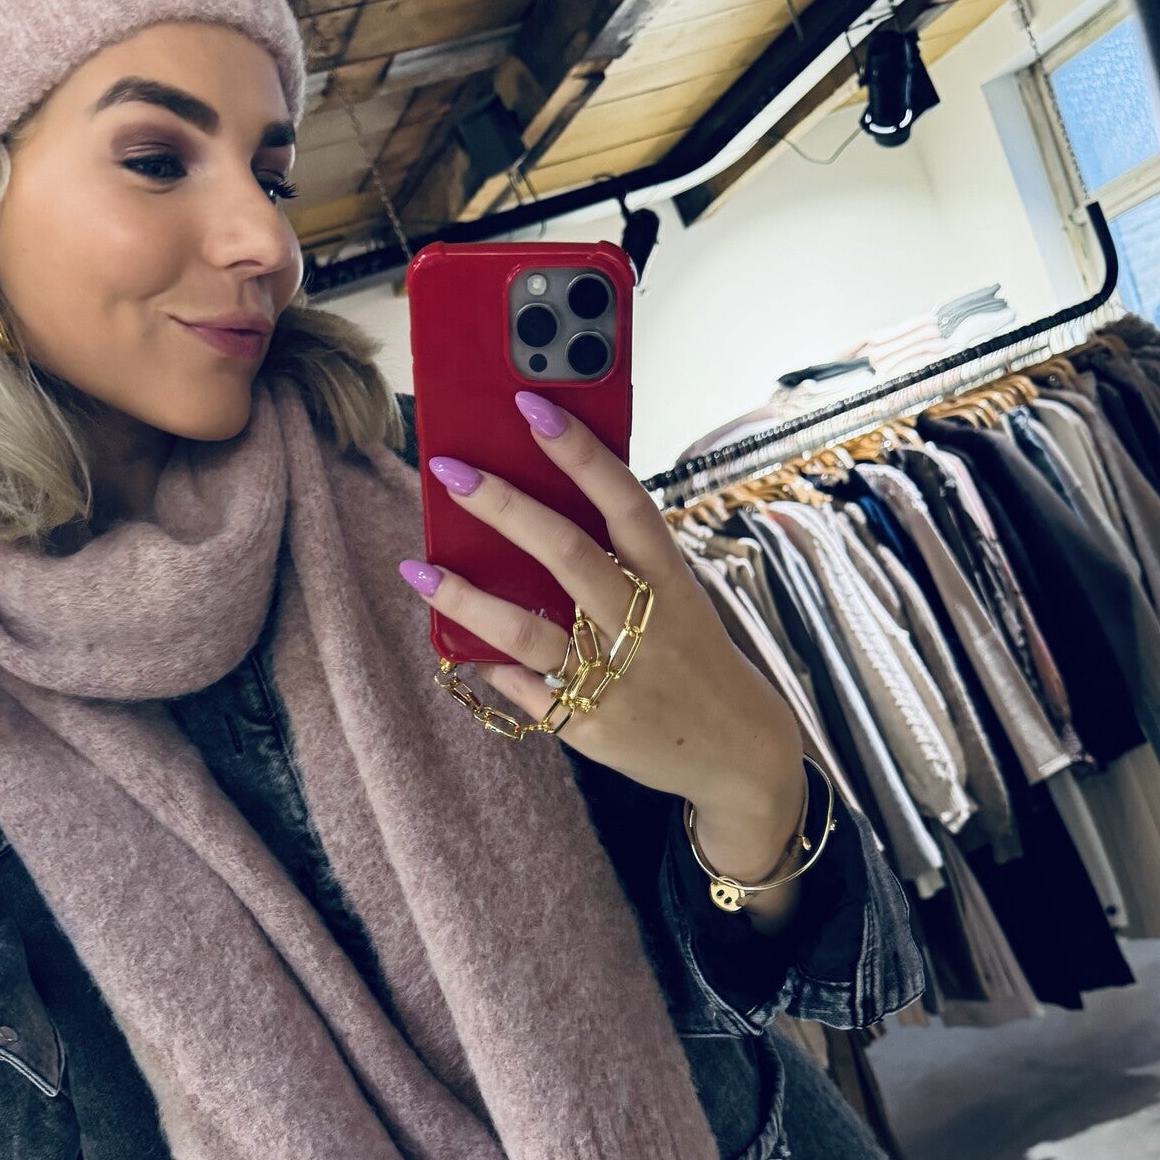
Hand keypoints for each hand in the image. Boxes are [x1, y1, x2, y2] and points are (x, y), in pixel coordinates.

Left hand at [400, 390, 806, 884]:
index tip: (532, 407)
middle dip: (504, 508)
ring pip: (530, 632)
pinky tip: (457, 647)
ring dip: (470, 599)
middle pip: (567, 554)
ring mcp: (614, 678)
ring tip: (421, 570)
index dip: (579, 452)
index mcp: (668, 579)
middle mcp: (642, 623)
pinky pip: (527, 691)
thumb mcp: (676, 599)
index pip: (624, 500)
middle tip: (449, 470)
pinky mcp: (591, 726)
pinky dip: (492, 668)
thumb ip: (621, 562)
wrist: (738, 753)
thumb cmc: (693, 658)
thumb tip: (537, 519)